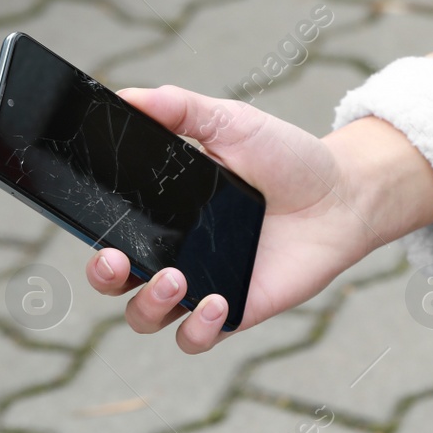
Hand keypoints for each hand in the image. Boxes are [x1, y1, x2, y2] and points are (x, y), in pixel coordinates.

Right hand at [83, 85, 432, 353]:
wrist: (343, 193)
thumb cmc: (287, 158)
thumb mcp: (232, 124)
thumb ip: (181, 110)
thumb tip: (128, 94)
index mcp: (163, 211)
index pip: (108, 229)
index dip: (90, 235)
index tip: (89, 226)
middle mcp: (175, 252)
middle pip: (114, 283)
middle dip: (103, 277)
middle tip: (117, 260)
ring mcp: (203, 284)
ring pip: (146, 317)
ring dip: (147, 305)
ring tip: (176, 278)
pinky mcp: (236, 310)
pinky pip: (197, 337)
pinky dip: (197, 329)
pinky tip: (217, 303)